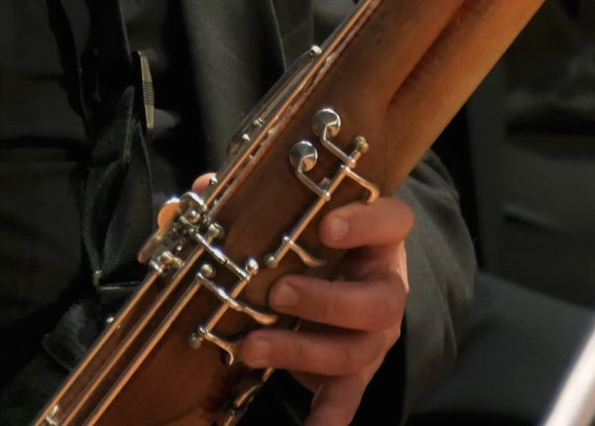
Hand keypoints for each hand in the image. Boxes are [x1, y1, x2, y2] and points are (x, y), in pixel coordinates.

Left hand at [237, 194, 412, 425]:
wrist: (349, 279)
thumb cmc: (317, 242)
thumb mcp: (297, 215)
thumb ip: (253, 201)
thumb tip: (200, 190)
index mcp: (377, 239)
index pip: (393, 221)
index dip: (367, 223)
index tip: (328, 226)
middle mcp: (385, 286)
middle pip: (378, 300)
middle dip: (327, 301)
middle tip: (278, 294)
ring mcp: (375, 334)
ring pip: (356, 350)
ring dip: (302, 351)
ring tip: (253, 347)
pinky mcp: (356, 371)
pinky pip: (348, 396)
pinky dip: (331, 414)